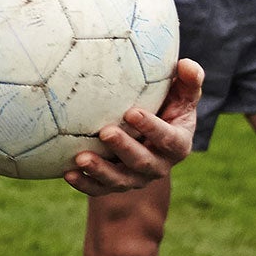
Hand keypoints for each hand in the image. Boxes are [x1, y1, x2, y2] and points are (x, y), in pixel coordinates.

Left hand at [63, 57, 202, 195]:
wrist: (146, 131)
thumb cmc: (164, 104)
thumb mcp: (180, 93)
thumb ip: (187, 79)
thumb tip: (186, 65)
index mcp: (178, 143)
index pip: (169, 139)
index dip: (152, 128)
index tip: (132, 112)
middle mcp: (159, 165)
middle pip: (144, 163)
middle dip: (125, 149)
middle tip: (106, 132)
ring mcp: (136, 178)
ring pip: (120, 180)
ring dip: (101, 171)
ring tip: (81, 158)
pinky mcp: (115, 185)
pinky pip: (100, 190)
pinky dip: (85, 185)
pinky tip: (67, 173)